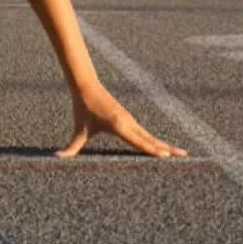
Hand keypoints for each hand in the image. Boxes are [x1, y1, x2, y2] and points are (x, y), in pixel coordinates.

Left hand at [56, 82, 187, 158]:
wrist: (86, 85)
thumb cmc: (82, 108)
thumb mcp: (79, 129)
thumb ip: (71, 147)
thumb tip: (57, 157)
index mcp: (118, 126)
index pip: (139, 141)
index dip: (152, 149)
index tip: (167, 156)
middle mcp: (128, 122)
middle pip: (151, 139)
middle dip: (167, 148)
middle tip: (185, 157)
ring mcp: (130, 120)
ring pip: (150, 135)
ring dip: (165, 144)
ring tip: (180, 154)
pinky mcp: (128, 119)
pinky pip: (145, 133)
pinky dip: (156, 140)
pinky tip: (163, 147)